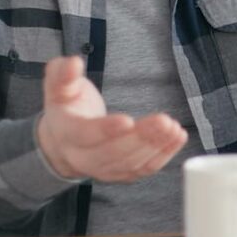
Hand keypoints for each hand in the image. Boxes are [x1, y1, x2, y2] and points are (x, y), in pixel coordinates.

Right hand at [36, 56, 187, 181]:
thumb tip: (72, 62)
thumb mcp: (58, 87)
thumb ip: (63, 74)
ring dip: (155, 146)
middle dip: (140, 138)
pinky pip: (144, 169)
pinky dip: (164, 155)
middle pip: (112, 152)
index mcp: (67, 132)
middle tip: (163, 121)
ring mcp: (103, 169)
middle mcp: (82, 157)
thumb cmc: (67, 107)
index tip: (127, 120)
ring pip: (130, 163)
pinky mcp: (122, 173)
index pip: (85, 135)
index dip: (106, 130)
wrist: (63, 141)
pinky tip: (178, 138)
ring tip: (173, 127)